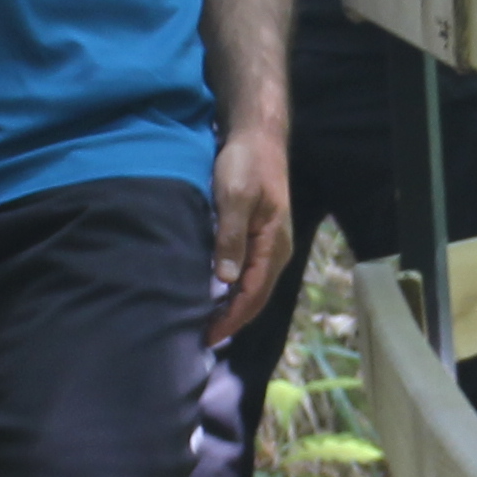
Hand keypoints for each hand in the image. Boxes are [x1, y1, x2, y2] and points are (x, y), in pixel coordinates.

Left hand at [204, 129, 294, 348]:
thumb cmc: (246, 164)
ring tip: (205, 324)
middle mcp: (276, 251)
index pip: (253, 295)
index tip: (207, 337)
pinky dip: (232, 291)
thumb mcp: (234, 197)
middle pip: (255, 298)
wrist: (258, 137)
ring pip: (252, 288)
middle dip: (231, 321)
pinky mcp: (259, 238)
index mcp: (273, 245)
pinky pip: (248, 274)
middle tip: (201, 339)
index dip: (231, 319)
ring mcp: (269, 246)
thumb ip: (230, 237)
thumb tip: (227, 280)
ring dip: (232, 308)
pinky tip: (214, 295)